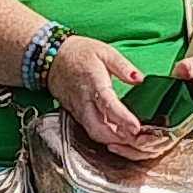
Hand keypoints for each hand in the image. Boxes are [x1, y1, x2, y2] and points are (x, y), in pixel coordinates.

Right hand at [45, 34, 163, 157]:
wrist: (53, 57)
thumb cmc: (79, 53)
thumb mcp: (105, 52)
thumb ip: (124, 67)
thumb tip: (140, 79)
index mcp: (94, 82)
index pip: (108, 105)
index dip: (123, 118)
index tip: (136, 127)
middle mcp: (84, 100)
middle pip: (99, 127)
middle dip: (119, 138)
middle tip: (138, 140)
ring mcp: (78, 109)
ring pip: (93, 132)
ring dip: (112, 140)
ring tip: (131, 140)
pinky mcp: (75, 113)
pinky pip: (89, 129)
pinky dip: (103, 136)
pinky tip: (116, 136)